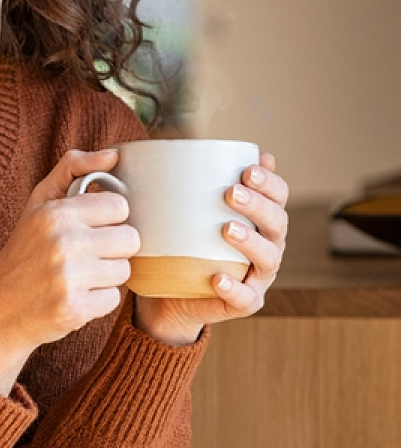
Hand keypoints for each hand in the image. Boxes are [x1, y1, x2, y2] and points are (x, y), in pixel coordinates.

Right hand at [0, 148, 138, 394]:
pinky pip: (114, 299)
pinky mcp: (75, 309)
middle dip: (113, 248)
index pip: (119, 206)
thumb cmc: (23, 253)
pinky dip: (98, 300)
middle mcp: (63, 242)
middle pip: (130, 239)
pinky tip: (75, 296)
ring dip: (106, 275)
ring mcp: (69, 278)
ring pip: (124, 270)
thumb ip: (73, 169)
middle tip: (87, 255)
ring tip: (78, 276)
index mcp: (56, 213)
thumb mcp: (38, 204)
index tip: (91, 227)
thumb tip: (114, 154)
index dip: (109, 218)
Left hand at [133, 152, 289, 344]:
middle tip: (231, 193)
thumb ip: (186, 181)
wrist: (170, 292)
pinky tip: (218, 278)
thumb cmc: (180, 241)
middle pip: (277, 222)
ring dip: (251, 241)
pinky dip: (234, 288)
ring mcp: (258, 276)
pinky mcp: (244, 302)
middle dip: (258, 205)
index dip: (270, 181)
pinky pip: (245, 297)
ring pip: (268, 258)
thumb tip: (170, 145)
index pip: (278, 195)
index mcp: (259, 218)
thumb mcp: (182, 209)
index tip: (247, 169)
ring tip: (227, 229)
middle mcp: (267, 245)